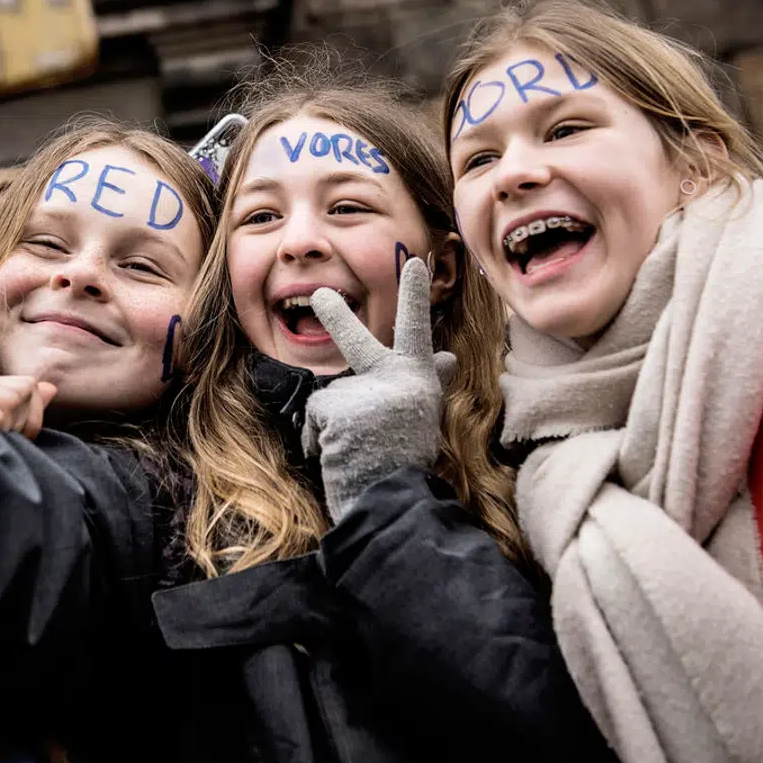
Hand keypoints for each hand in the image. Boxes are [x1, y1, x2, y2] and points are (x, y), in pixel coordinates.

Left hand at [302, 257, 454, 521]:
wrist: (391, 503)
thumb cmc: (404, 460)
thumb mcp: (420, 415)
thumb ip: (426, 380)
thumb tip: (448, 356)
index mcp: (416, 380)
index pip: (415, 332)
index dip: (414, 296)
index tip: (413, 260)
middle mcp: (396, 382)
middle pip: (358, 344)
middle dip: (336, 316)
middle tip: (318, 294)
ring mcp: (368, 396)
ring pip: (329, 399)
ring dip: (332, 428)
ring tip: (356, 452)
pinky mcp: (340, 413)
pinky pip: (315, 421)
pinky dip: (319, 443)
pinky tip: (340, 459)